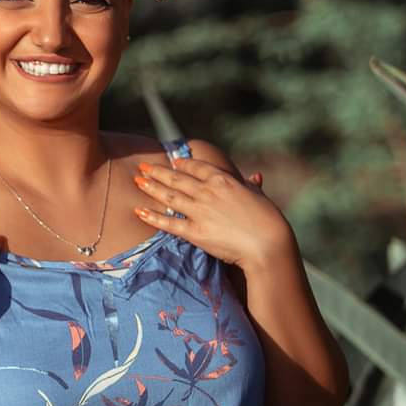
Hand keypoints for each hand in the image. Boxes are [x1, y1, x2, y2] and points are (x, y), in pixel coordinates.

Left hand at [132, 157, 288, 268]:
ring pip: (169, 197)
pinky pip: (169, 223)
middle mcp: (208, 192)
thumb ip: (252, 186)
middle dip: (158, 171)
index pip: (197, 167)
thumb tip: (255, 177)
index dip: (183, 164)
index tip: (173, 161)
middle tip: (142, 166)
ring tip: (137, 181)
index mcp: (223, 180)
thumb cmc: (269, 220)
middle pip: (177, 179)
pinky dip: (152, 217)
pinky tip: (139, 211)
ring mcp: (200, 211)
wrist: (267, 244)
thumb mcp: (260, 197)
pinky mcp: (195, 232)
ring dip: (151, 188)